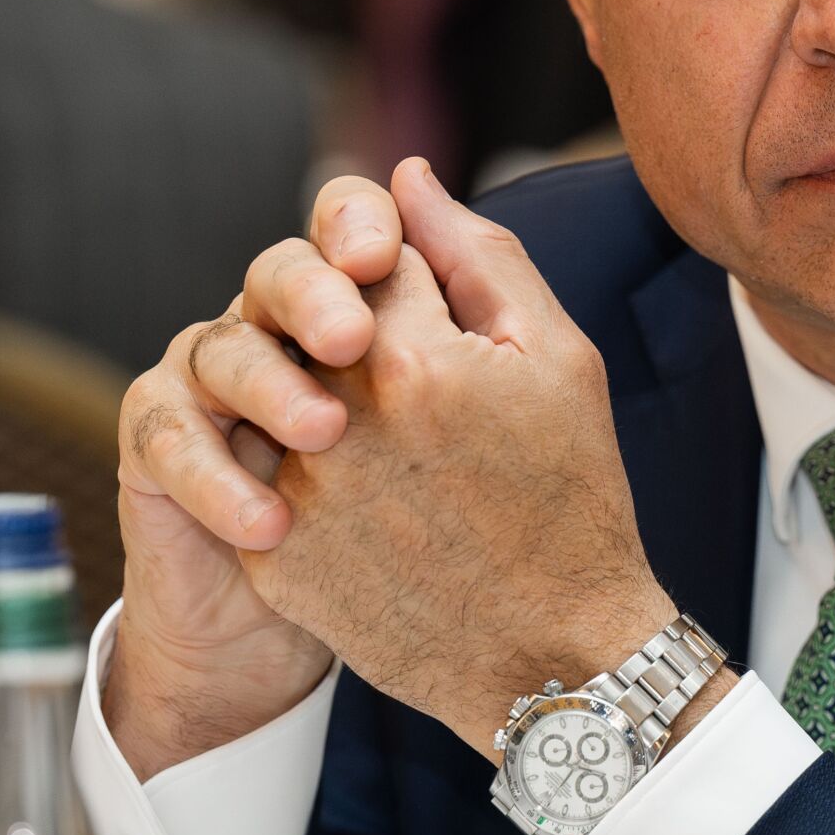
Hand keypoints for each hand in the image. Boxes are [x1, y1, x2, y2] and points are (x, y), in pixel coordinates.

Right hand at [103, 174, 408, 777]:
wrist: (379, 625)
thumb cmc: (447, 504)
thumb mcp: (488, 393)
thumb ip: (468, 280)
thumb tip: (416, 174)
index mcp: (359, 299)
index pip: (344, 224)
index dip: (355, 222)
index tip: (382, 257)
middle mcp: (281, 326)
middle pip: (278, 272)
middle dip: (312, 296)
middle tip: (354, 340)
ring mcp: (215, 383)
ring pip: (220, 347)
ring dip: (271, 387)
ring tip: (327, 435)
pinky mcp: (164, 450)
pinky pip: (166, 437)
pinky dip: (214, 476)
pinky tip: (273, 520)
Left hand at [240, 160, 700, 757]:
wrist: (554, 656)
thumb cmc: (572, 499)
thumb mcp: (559, 358)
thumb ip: (478, 252)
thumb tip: (404, 178)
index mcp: (412, 358)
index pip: (374, 259)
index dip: (419, 289)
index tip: (452, 335)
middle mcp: (336, 421)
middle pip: (312, 321)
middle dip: (360, 339)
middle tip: (425, 399)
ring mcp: (296, 494)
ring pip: (280, 395)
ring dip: (324, 404)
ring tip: (402, 456)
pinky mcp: (272, 556)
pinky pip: (262, 471)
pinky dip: (304, 473)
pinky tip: (373, 507)